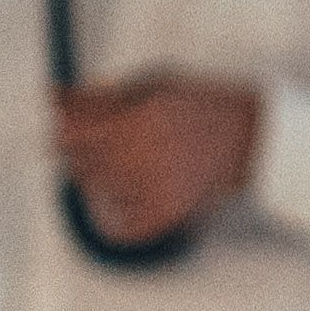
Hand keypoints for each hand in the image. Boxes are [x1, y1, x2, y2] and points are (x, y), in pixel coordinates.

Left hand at [54, 75, 265, 246]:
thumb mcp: (155, 83)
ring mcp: (154, 190)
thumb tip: (54, 98)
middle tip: (100, 139)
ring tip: (125, 161)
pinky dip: (112, 216)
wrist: (255, 138)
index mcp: (139, 119)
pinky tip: (124, 196)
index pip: (71, 131)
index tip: (59, 119)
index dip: (60, 124)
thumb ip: (103, 94)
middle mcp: (143, 156)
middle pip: (78, 161)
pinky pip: (116, 227)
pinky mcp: (164, 217)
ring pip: (94, 190)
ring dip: (97, 176)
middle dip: (80, 149)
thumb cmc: (202, 104)